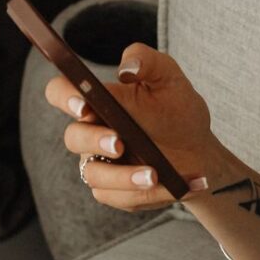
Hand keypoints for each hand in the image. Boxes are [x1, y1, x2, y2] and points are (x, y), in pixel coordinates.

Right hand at [44, 42, 218, 211]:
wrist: (197, 150)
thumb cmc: (177, 110)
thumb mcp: (169, 79)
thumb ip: (147, 61)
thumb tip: (127, 68)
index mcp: (98, 101)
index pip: (61, 92)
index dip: (65, 97)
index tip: (85, 104)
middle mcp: (91, 134)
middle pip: (73, 138)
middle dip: (94, 141)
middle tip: (120, 144)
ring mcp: (100, 164)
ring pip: (95, 175)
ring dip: (125, 177)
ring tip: (155, 175)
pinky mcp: (113, 192)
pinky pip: (117, 197)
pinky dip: (146, 194)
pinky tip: (172, 187)